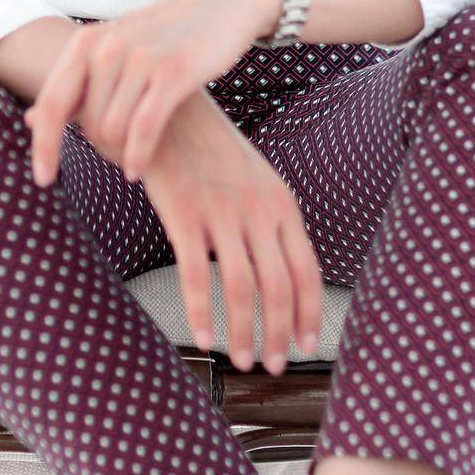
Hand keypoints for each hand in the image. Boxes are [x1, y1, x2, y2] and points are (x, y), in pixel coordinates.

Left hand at [23, 0, 277, 186]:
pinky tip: (136, 171)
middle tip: (122, 151)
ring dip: (122, 151)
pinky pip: (142, 130)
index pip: (52, 102)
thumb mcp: (115, 49)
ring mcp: (138, 58)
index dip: (43, 145)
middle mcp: (107, 47)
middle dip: (101, 148)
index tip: (43, 178)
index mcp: (87, 41)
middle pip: (86, 124)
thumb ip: (77, 84)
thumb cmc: (166, 35)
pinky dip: (136, 156)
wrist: (223, 3)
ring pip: (113, 130)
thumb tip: (30, 120)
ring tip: (138, 149)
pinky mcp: (172, 72)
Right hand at [142, 91, 324, 375]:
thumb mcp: (252, 178)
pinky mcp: (184, 212)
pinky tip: (203, 338)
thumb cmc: (207, 148)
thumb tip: (280, 274)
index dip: (308, 315)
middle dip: (279, 335)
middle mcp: (257, 208)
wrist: (165, 108)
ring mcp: (222, 210)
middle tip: (272, 366)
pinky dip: (202, 314)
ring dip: (244, 332)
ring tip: (241, 360)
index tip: (304, 347)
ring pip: (243, 288)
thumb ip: (268, 220)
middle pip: (279, 287)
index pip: (306, 270)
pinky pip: (198, 276)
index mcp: (280, 202)